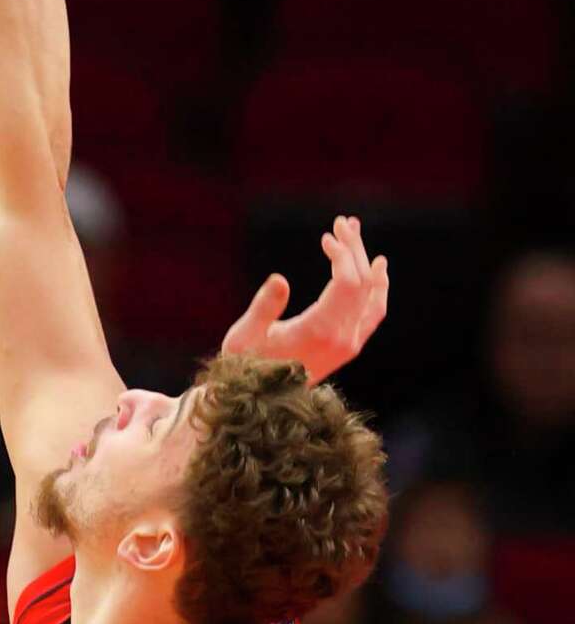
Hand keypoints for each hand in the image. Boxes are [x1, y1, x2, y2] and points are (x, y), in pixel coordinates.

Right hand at [221, 216, 388, 385]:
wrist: (259, 401)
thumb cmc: (245, 365)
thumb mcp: (245, 334)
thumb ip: (264, 307)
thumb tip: (280, 279)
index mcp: (320, 331)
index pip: (348, 283)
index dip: (342, 254)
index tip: (325, 236)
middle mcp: (342, 338)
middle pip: (362, 283)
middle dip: (353, 249)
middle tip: (341, 221)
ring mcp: (349, 344)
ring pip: (370, 295)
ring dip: (365, 262)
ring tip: (354, 233)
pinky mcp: (348, 347)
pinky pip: (373, 312)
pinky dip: (378, 288)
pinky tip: (377, 270)